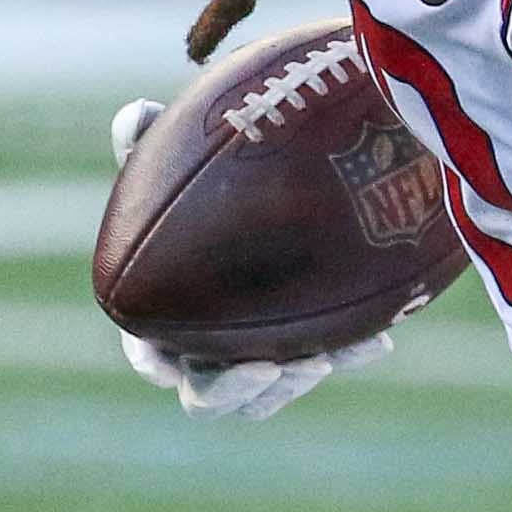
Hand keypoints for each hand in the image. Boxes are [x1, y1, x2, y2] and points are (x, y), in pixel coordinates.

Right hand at [109, 99, 403, 416]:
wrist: (290, 175)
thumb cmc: (215, 168)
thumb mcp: (182, 149)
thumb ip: (149, 137)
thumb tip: (133, 116)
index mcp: (166, 314)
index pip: (148, 356)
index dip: (153, 364)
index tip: (168, 366)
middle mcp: (210, 343)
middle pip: (208, 395)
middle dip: (232, 389)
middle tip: (267, 367)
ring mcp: (262, 347)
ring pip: (269, 393)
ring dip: (291, 385)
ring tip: (323, 359)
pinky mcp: (311, 340)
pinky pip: (325, 362)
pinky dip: (347, 355)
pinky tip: (378, 342)